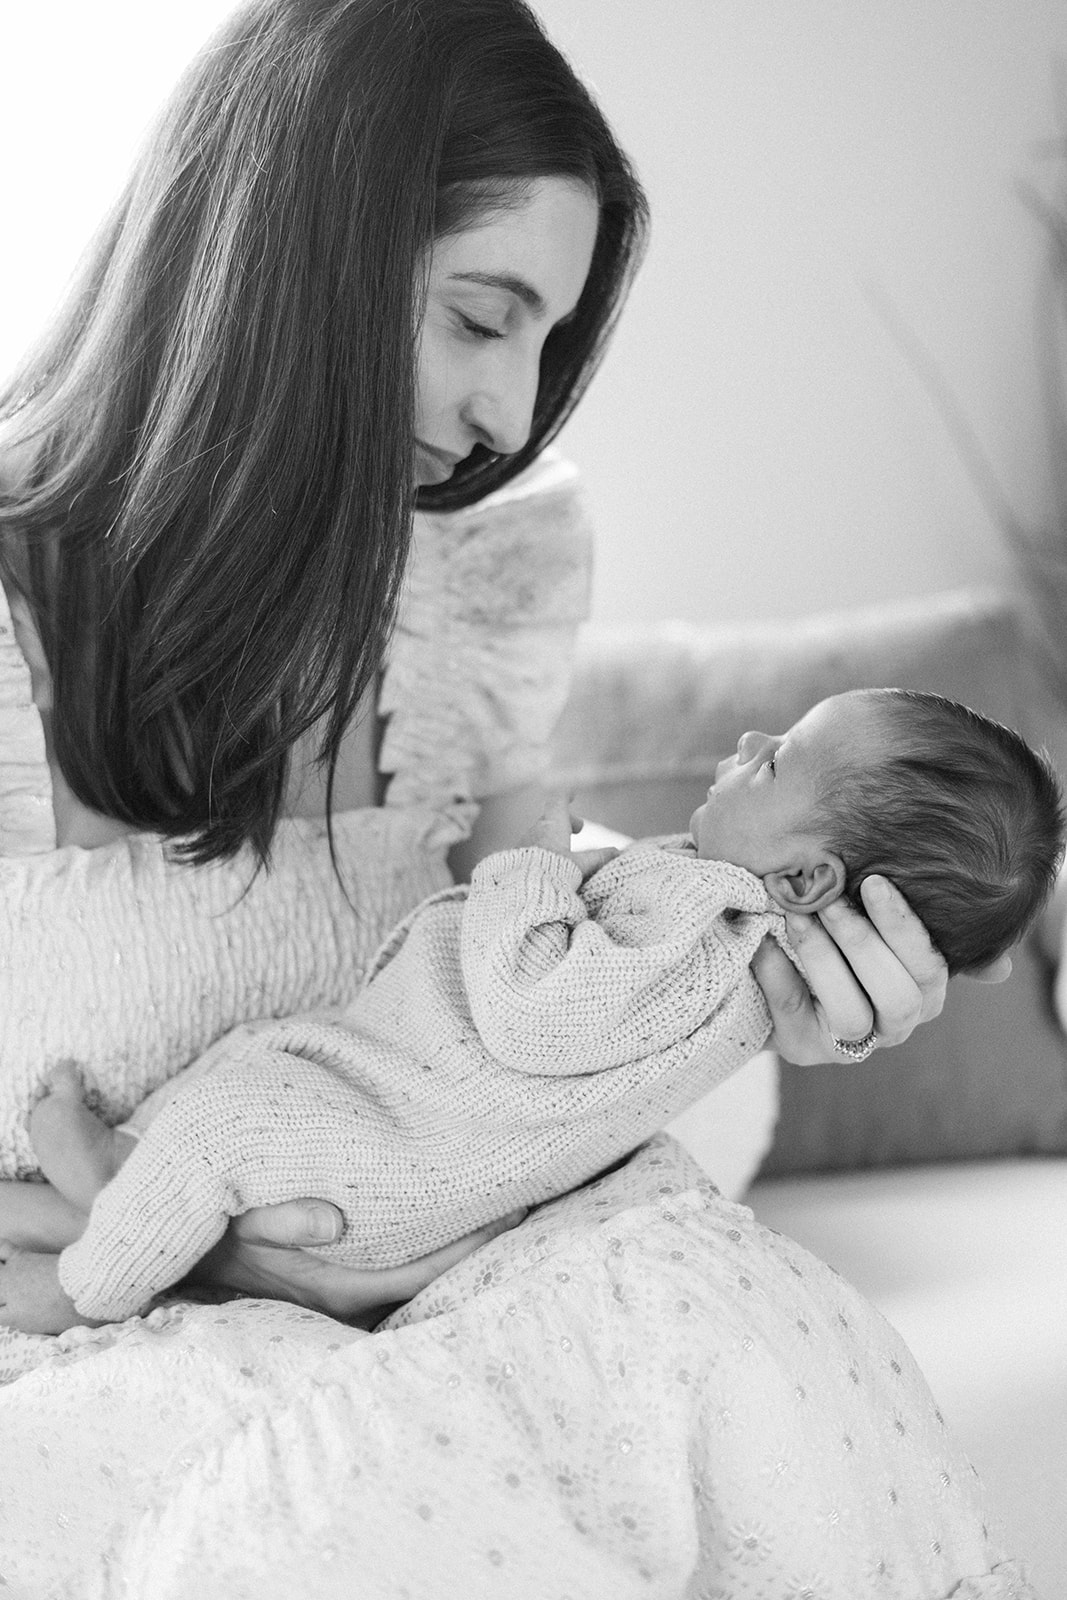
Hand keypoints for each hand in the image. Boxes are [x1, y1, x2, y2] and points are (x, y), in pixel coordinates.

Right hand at [187, 1201, 526, 1326]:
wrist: (164, 1251)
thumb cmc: (205, 1233)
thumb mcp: (231, 1219)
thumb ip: (279, 1220)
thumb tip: (335, 1221)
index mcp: (334, 1282)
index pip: (424, 1266)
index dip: (474, 1240)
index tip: (519, 1204)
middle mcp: (347, 1291)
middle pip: (433, 1272)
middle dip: (481, 1238)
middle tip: (537, 1189)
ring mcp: (341, 1287)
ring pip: (414, 1269)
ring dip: (456, 1238)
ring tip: (508, 1195)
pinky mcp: (332, 1276)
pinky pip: (392, 1263)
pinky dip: (426, 1240)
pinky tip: (453, 1207)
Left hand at [523, 792, 618, 879]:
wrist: (521, 889)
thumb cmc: (552, 872)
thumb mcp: (580, 865)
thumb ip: (598, 857)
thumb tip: (617, 852)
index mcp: (553, 825)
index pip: (558, 801)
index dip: (566, 796)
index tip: (572, 793)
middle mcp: (536, 830)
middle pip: (551, 819)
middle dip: (565, 822)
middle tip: (578, 829)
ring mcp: (523, 844)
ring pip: (540, 834)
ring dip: (553, 838)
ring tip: (565, 850)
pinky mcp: (515, 859)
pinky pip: (530, 848)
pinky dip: (542, 851)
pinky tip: (546, 864)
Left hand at [751, 874, 958, 1065]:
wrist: (782, 970)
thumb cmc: (844, 938)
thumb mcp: (883, 928)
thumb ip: (925, 931)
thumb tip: (1003, 970)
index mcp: (924, 992)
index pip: (928, 966)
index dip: (903, 926)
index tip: (873, 882)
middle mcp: (895, 1024)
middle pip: (895, 995)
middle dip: (861, 941)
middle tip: (828, 897)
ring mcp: (850, 1045)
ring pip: (849, 1014)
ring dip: (822, 957)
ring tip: (796, 914)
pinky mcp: (805, 1050)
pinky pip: (794, 1015)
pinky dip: (778, 974)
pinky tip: (764, 940)